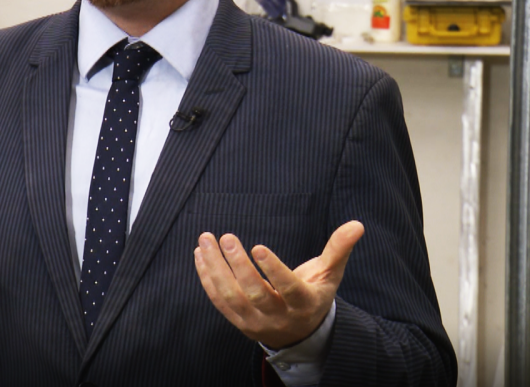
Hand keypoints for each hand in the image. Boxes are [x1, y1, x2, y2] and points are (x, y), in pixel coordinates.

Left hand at [193, 220, 364, 348]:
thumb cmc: (314, 294)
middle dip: (238, 265)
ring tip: (206, 239)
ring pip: (231, 297)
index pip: (288, 289)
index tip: (257, 247)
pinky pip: (218, 300)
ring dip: (215, 268)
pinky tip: (201, 254)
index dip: (273, 270)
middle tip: (227, 237)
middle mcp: (278, 316)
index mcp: (303, 303)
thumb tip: (357, 224)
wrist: (299, 333)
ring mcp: (255, 321)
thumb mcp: (329, 275)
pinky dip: (207, 277)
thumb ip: (339, 249)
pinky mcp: (237, 322)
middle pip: (255, 293)